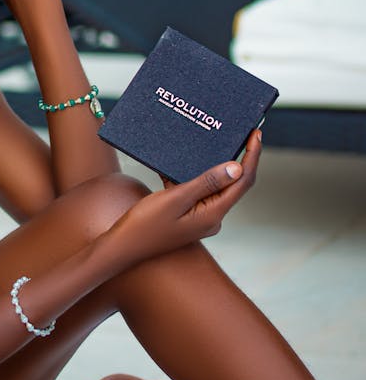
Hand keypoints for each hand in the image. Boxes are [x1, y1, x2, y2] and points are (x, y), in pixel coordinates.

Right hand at [111, 130, 261, 266]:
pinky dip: (189, 177)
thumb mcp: (175, 199)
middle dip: (237, 158)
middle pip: (232, 183)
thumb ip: (206, 183)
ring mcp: (201, 217)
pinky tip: (175, 165)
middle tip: (239, 132)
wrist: (124, 247)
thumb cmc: (146, 224)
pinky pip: (196, 191)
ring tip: (206, 144)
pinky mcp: (188, 215)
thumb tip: (236, 168)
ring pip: (212, 186)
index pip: (242, 182)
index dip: (252, 156)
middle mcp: (212, 217)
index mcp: (213, 214)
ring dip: (209, 166)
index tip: (255, 134)